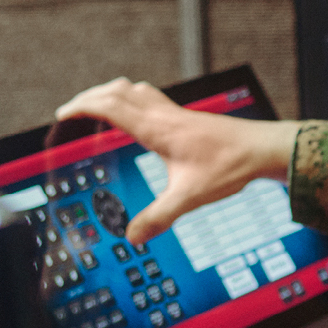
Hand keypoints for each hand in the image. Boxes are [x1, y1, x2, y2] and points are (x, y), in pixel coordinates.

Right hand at [55, 78, 299, 244]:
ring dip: (111, 93)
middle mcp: (164, 114)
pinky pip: (152, 98)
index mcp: (157, 128)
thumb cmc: (230, 167)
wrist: (264, 149)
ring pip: (135, 90)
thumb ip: (160, 217)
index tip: (62, 116)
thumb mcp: (190, 196)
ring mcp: (177, 113)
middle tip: (71, 111)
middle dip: (89, 97)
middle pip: (116, 91)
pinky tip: (140, 117)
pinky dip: (134, 100)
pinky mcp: (189, 117)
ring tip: (97, 106)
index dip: (81, 107)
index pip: (109, 106)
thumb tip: (133, 237)